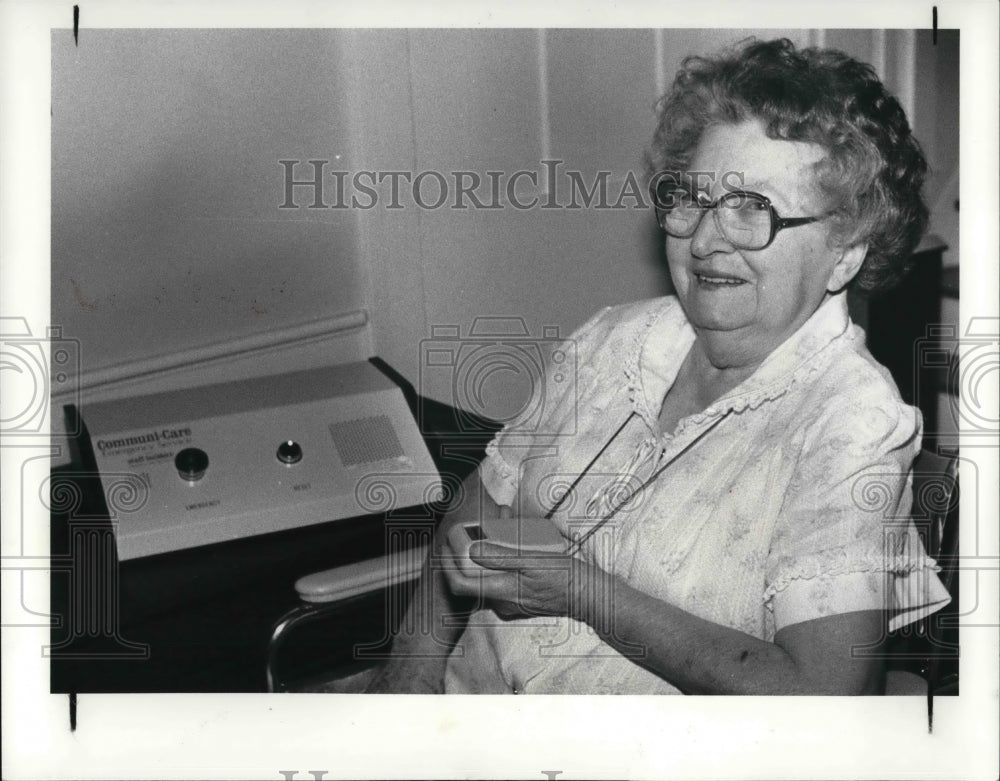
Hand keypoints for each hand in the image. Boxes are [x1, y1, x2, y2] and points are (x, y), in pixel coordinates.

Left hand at [441, 536, 585, 618]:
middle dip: (465, 556)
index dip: (448, 565)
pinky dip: (498, 565)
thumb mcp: (532, 560)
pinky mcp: (519, 601)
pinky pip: (500, 582)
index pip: (461, 585)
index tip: (447, 545)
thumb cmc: (563, 576)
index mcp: (502, 592)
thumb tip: (473, 550)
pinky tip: (509, 548)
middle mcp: (502, 602)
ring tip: (492, 533)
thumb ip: (501, 556)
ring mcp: (510, 604)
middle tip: (467, 534)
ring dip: (483, 558)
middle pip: (470, 580)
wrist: (587, 596)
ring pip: (486, 579)